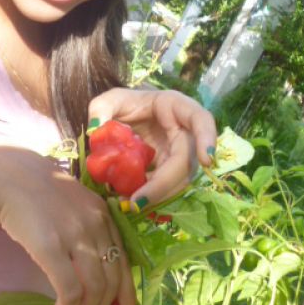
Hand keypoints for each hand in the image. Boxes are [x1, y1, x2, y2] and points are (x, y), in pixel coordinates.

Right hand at [0, 148, 137, 304]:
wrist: (7, 176)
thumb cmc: (37, 190)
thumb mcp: (74, 201)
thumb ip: (89, 224)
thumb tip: (96, 262)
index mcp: (103, 214)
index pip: (124, 260)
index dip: (126, 289)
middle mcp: (95, 224)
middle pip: (112, 278)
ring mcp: (74, 235)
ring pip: (95, 288)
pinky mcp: (50, 247)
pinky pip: (70, 289)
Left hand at [88, 88, 216, 204]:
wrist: (125, 116)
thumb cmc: (123, 103)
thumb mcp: (109, 100)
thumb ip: (100, 109)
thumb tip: (95, 131)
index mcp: (175, 106)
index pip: (201, 119)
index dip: (208, 138)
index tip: (206, 160)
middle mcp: (184, 132)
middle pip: (187, 161)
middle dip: (166, 183)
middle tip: (139, 201)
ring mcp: (178, 152)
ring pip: (180, 179)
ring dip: (158, 195)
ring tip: (131, 204)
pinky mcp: (169, 168)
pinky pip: (167, 185)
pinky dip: (152, 195)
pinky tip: (133, 201)